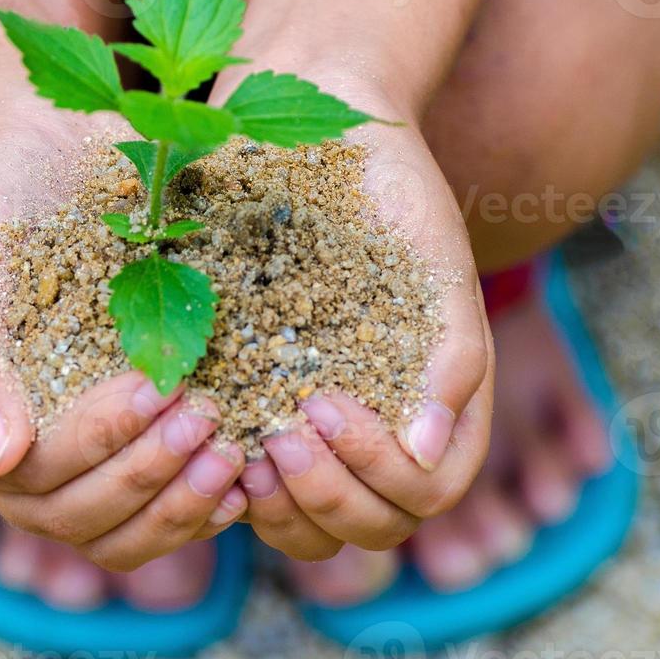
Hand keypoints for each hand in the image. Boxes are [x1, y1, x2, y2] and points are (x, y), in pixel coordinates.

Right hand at [0, 105, 246, 571]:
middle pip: (69, 516)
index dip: (96, 442)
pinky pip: (149, 522)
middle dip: (146, 475)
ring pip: (112, 536)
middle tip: (208, 418)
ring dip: (176, 506)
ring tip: (233, 455)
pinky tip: (241, 481)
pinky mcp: (110, 457)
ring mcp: (57, 465)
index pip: (24, 474)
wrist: (44, 160)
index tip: (159, 387)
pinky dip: (194, 510)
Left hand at [213, 68, 494, 560]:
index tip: (324, 404)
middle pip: (373, 529)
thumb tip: (428, 451)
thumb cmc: (388, 187)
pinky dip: (234, 486)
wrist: (316, 129)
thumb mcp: (433, 259)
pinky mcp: (261, 408)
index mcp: (435, 402)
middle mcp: (381, 427)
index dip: (380, 476)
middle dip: (329, 498)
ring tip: (240, 455)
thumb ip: (454, 352)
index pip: (428, 493)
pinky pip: (253, 487)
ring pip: (310, 528)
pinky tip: (204, 439)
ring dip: (281, 510)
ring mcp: (320, 426)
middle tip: (278, 438)